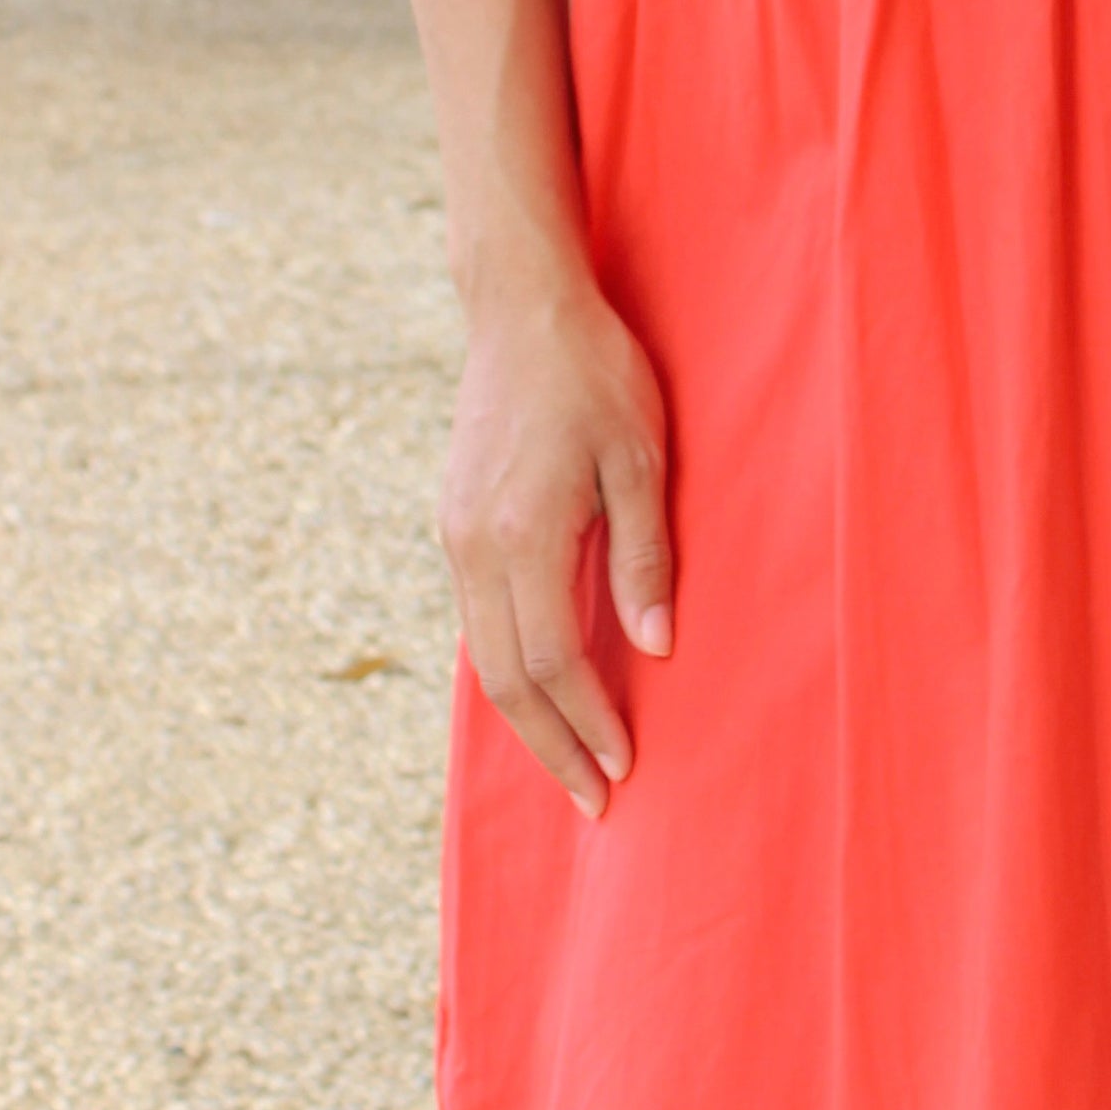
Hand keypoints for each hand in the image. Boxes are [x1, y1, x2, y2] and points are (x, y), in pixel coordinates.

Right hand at [433, 255, 671, 817]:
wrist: (522, 309)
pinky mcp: (454, 522)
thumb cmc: (595, 375)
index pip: (550, 662)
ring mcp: (456, 535)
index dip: (587, 723)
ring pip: (482, 656)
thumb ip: (643, 558)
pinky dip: (507, 667)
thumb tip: (655, 648)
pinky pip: (476, 618)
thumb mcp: (640, 460)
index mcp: (522, 535)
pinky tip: (541, 688)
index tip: (623, 769)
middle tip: (596, 800)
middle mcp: (475, 547)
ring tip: (571, 760)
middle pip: (504, 680)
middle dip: (551, 746)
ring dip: (526, 715)